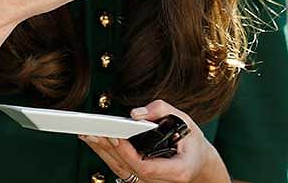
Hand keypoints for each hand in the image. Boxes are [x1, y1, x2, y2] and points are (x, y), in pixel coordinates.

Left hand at [79, 100, 227, 182]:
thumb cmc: (193, 143)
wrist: (200, 164)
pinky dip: (107, 154)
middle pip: (128, 168)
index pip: (146, 167)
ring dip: (102, 151)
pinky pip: (121, 168)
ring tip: (87, 133)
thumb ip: (162, 111)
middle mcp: (161, 182)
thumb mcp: (186, 121)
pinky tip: (94, 141)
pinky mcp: (141, 179)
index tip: (115, 137)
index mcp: (177, 171)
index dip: (128, 153)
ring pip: (121, 170)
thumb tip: (136, 113)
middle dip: (108, 149)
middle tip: (92, 131)